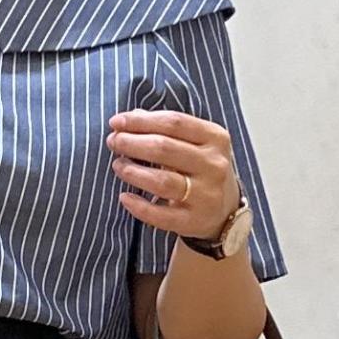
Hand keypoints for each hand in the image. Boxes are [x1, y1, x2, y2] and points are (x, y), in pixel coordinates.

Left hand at [105, 109, 241, 242]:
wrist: (225, 211)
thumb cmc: (201, 169)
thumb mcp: (195, 144)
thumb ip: (166, 129)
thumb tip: (131, 117)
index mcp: (215, 138)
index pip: (174, 122)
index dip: (141, 121)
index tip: (116, 122)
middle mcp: (213, 165)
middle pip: (165, 149)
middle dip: (132, 143)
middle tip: (113, 142)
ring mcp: (205, 195)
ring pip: (162, 181)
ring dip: (133, 172)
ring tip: (117, 165)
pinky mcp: (193, 221)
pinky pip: (160, 215)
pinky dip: (139, 206)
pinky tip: (124, 197)